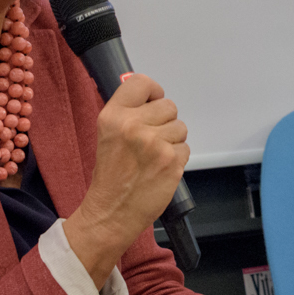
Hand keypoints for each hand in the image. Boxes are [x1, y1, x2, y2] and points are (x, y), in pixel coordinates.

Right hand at [62, 73, 187, 285]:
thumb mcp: (107, 134)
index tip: (150, 105)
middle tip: (148, 141)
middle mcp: (133, 126)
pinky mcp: (171, 161)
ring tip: (153, 157)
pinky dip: (177, 158)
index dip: (152, 93)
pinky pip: (186, 148)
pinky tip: (160, 169)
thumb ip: (128, 112)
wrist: (111, 212)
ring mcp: (154, 144)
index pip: (142, 82)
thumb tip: (152, 94)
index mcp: (113, 116)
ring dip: (172, 141)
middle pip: (169, 105)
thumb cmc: (111, 175)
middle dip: (164, 121)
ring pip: (180, 127)